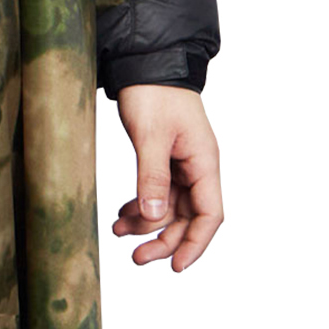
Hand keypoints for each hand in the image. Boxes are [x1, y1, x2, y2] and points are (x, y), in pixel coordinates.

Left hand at [111, 84, 223, 271]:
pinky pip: (158, 192)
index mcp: (204, 162)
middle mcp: (197, 166)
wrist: (145, 61)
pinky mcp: (165, 158)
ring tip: (118, 232)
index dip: (195, 244)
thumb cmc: (154, 93)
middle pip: (188, 217)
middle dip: (164, 240)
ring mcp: (181, 163)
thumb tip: (154, 217)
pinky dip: (141, 205)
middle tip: (136, 258)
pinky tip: (122, 214)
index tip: (175, 266)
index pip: (210, 215)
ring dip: (147, 223)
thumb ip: (152, 178)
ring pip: (170, 207)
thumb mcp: (151, 136)